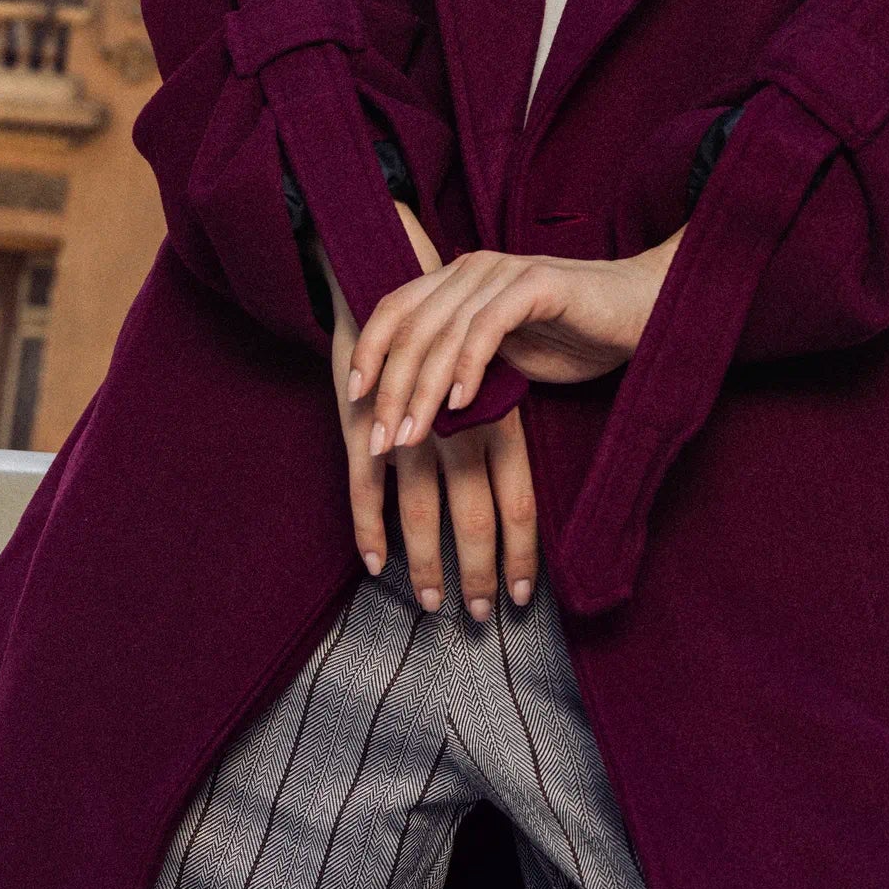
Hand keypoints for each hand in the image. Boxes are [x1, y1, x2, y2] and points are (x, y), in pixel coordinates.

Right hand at [316, 205, 540, 618]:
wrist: (387, 272)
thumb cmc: (450, 334)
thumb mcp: (491, 375)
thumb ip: (503, 426)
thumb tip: (519, 493)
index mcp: (499, 416)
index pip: (519, 502)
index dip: (522, 554)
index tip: (524, 597)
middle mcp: (458, 426)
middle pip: (475, 519)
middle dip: (478, 575)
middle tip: (481, 616)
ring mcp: (409, 428)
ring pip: (422, 514)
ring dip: (426, 566)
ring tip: (430, 603)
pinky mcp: (364, 426)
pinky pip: (366, 491)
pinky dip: (370, 531)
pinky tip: (375, 564)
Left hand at [346, 228, 684, 460]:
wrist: (643, 312)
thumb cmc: (575, 338)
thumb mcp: (505, 359)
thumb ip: (461, 370)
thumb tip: (413, 415)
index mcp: (458, 279)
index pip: (394, 310)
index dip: (369, 353)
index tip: (355, 402)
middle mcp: (473, 267)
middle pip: (411, 327)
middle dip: (390, 390)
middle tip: (381, 443)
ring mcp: (504, 273)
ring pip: (444, 332)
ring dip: (422, 390)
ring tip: (411, 437)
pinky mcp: (537, 284)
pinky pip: (488, 325)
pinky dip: (468, 365)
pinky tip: (460, 405)